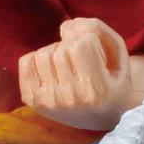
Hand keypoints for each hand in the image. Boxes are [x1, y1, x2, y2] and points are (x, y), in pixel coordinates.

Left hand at [18, 18, 135, 130]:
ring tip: (67, 66)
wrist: (105, 116)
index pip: (82, 43)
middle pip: (62, 48)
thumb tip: (65, 26)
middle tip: (80, 60)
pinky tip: (52, 70)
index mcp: (97, 89)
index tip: (95, 50)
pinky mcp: (33, 100)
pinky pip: (25, 62)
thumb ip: (96, 29)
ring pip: (43, 53)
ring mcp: (50, 101)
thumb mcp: (117, 52)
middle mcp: (71, 98)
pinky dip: (37, 59)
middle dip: (71, 45)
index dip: (88, 38)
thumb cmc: (112, 79)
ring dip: (55, 53)